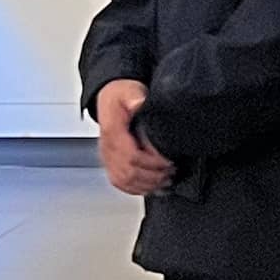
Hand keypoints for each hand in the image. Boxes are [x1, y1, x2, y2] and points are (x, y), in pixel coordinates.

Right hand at [93, 80, 174, 196]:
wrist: (109, 98)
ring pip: (124, 181)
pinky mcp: (110, 162)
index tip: (169, 162)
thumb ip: (134, 98)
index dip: (152, 163)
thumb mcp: (129, 90)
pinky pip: (119, 183)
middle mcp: (107, 147)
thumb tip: (139, 104)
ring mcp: (107, 157)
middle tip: (171, 173)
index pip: (132, 156)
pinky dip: (136, 189)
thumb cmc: (121, 95)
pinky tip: (151, 188)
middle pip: (129, 172)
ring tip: (165, 181)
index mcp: (112, 132)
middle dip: (153, 176)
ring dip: (147, 184)